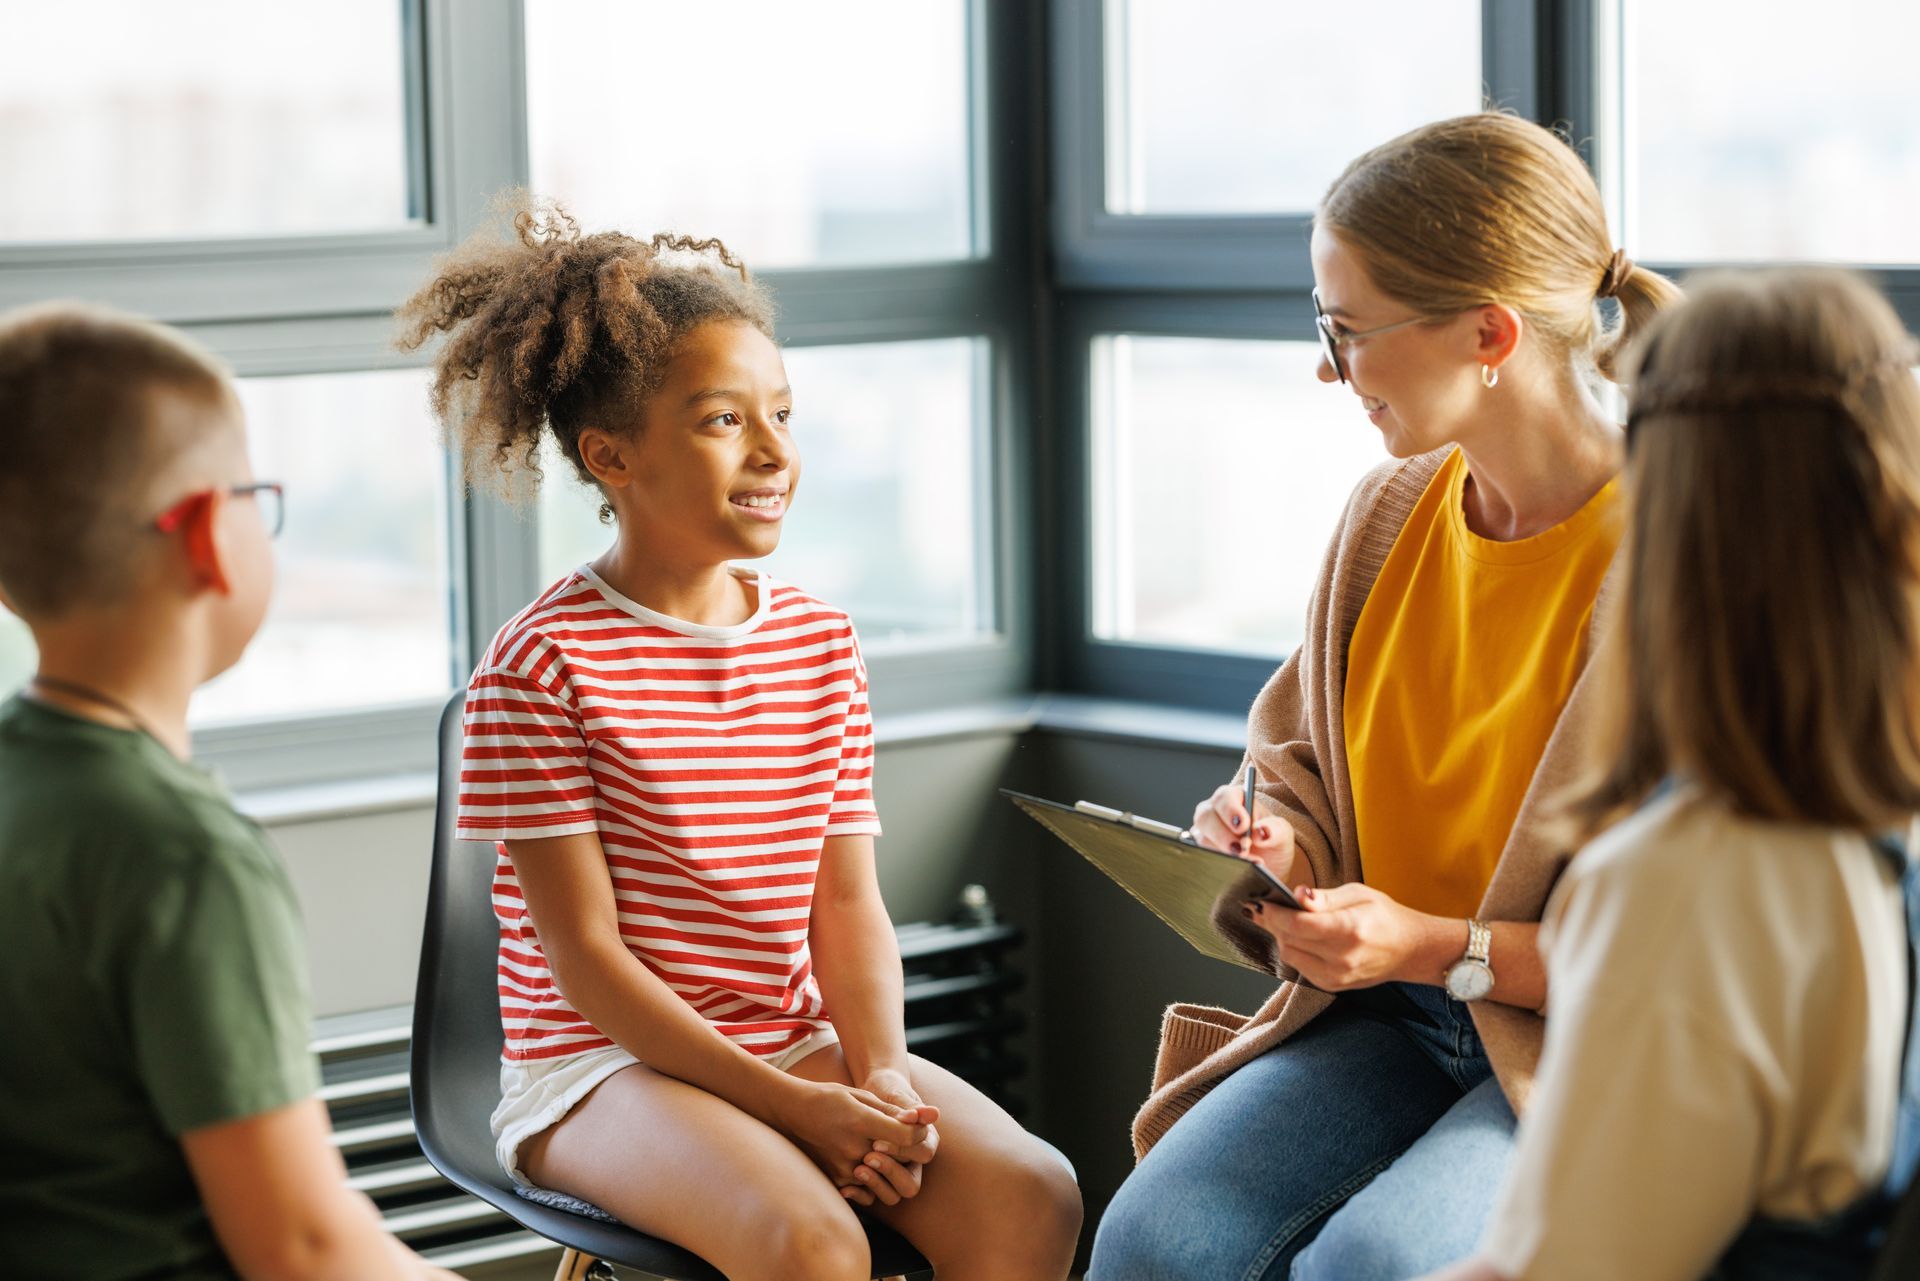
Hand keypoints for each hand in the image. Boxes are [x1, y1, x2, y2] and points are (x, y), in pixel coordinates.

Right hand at [774, 1079, 932, 1199]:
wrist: (792, 1113)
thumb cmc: (829, 1098)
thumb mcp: (861, 1096)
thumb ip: (893, 1111)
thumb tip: (924, 1118)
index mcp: (861, 1122)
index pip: (906, 1137)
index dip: (917, 1131)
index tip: (914, 1125)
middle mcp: (853, 1148)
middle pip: (899, 1159)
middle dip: (905, 1150)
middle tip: (896, 1138)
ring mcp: (844, 1168)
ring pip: (885, 1177)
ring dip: (889, 1166)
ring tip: (877, 1149)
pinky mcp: (836, 1180)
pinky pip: (867, 1188)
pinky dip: (871, 1177)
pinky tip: (864, 1160)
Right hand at [1191, 781, 1297, 881]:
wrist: (1271, 866)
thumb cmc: (1273, 842)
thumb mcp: (1282, 834)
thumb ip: (1275, 829)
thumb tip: (1261, 831)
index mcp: (1235, 798)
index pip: (1225, 797)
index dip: (1231, 810)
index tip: (1243, 826)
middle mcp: (1216, 812)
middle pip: (1205, 817)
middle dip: (1223, 835)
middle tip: (1243, 849)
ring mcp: (1206, 833)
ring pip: (1203, 840)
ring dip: (1224, 852)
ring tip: (1248, 862)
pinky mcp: (1203, 852)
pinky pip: (1203, 857)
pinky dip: (1220, 863)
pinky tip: (1237, 868)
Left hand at [1243, 882, 1442, 991]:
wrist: (1411, 950)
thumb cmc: (1385, 916)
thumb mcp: (1358, 894)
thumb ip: (1324, 897)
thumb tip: (1297, 895)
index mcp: (1350, 929)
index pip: (1298, 925)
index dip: (1274, 912)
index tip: (1263, 900)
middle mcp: (1342, 958)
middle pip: (1289, 940)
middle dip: (1274, 922)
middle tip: (1270, 906)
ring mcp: (1337, 976)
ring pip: (1290, 955)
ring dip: (1282, 936)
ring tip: (1286, 920)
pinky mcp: (1333, 986)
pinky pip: (1300, 967)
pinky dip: (1295, 950)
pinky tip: (1301, 937)